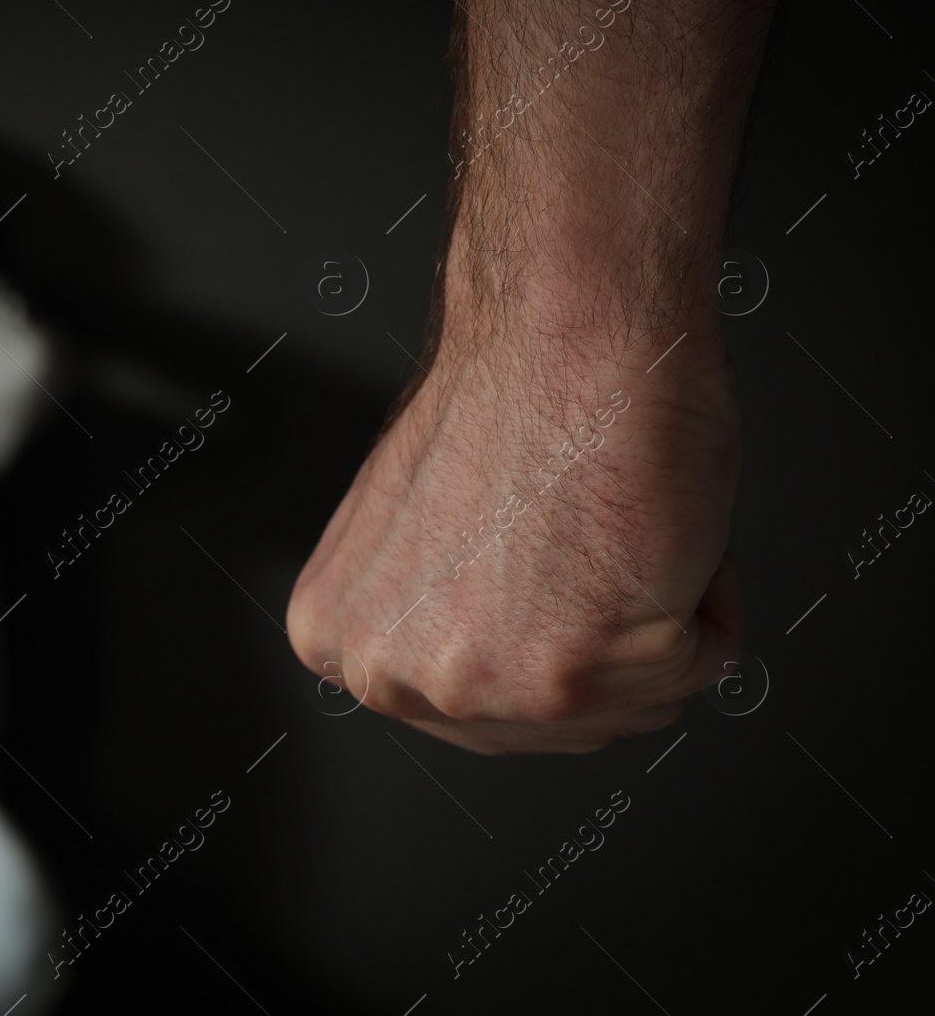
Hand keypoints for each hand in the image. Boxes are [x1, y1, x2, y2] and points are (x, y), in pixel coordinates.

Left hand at [287, 295, 742, 753]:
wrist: (568, 329)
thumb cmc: (519, 400)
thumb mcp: (423, 549)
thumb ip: (441, 626)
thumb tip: (495, 652)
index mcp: (343, 640)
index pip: (479, 708)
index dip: (541, 630)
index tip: (537, 563)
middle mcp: (394, 675)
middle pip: (557, 724)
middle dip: (602, 634)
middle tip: (580, 542)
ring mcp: (477, 684)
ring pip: (633, 704)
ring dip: (655, 617)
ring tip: (609, 531)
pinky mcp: (571, 672)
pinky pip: (699, 669)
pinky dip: (708, 597)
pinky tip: (650, 529)